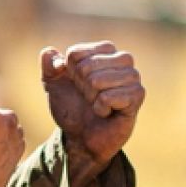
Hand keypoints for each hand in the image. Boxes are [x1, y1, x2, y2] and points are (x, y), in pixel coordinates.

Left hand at [40, 41, 144, 186]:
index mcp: (104, 50)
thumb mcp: (52, 84)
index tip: (76, 84)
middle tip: (88, 97)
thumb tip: (49, 53)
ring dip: (91, 97)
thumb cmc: (72, 106)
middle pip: (86, 66)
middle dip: (80, 86)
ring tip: (97, 103)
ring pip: (97, 80)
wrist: (81, 136)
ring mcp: (132, 77)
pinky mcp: (137, 96)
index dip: (69, 73)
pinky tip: (106, 112)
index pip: (76, 53)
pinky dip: (100, 108)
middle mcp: (122, 59)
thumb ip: (48, 65)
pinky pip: (108, 97)